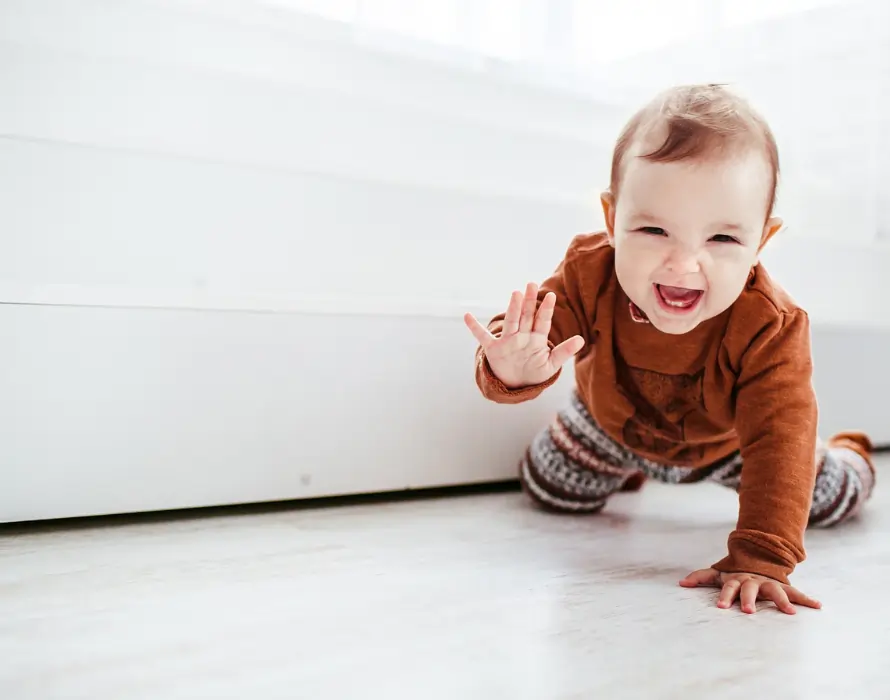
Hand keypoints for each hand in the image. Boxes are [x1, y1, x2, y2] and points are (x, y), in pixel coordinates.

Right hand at [464, 282, 584, 388]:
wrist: (516, 384)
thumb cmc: (535, 372)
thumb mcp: (551, 365)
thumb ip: (564, 352)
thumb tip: (582, 340)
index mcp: (537, 339)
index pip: (542, 321)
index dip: (546, 310)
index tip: (551, 296)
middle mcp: (522, 336)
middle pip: (527, 316)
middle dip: (529, 301)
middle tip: (532, 284)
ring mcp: (508, 341)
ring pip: (511, 322)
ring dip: (513, 308)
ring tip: (516, 294)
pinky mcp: (494, 349)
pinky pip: (483, 337)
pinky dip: (474, 327)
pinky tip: (467, 316)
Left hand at [679, 568, 821, 614]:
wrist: (760, 559)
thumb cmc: (736, 574)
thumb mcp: (719, 573)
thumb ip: (700, 577)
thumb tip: (680, 583)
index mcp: (737, 578)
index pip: (728, 587)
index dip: (724, 596)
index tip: (720, 607)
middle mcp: (754, 581)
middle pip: (751, 589)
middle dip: (749, 599)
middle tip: (747, 611)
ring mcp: (770, 583)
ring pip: (776, 591)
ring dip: (783, 601)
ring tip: (791, 613)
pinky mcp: (784, 587)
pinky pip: (797, 592)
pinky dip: (807, 599)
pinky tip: (818, 606)